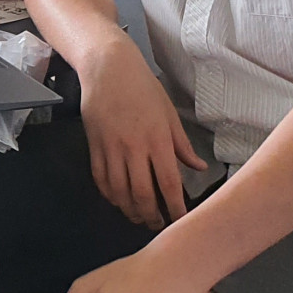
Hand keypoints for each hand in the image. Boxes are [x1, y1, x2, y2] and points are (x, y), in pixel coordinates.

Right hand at [78, 40, 205, 228]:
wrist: (108, 68)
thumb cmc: (142, 87)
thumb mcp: (169, 113)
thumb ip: (182, 145)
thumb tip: (198, 167)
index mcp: (157, 139)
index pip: (169, 183)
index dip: (175, 207)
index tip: (180, 220)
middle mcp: (134, 147)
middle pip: (142, 194)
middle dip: (151, 215)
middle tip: (157, 224)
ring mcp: (111, 148)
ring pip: (119, 191)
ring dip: (129, 209)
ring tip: (138, 216)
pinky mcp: (94, 145)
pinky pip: (100, 178)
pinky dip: (109, 194)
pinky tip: (118, 199)